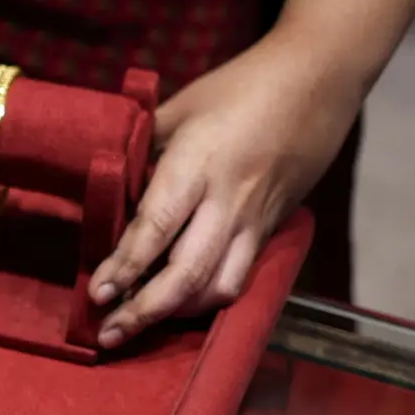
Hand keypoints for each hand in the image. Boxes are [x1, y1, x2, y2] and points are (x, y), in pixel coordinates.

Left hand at [86, 30, 362, 348]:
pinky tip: (180, 306)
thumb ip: (142, 148)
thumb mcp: (178, 108)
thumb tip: (108, 182)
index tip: (96, 293)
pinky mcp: (273, 227)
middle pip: (187, 274)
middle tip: (109, 333)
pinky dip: (207, 298)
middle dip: (145, 310)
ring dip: (178, 314)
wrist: (317, 81)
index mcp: (197, 167)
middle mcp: (228, 202)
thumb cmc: (238, 87)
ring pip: (219, 286)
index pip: (155, 229)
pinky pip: (240, 275)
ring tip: (138, 328)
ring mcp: (255, 219)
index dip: (124, 267)